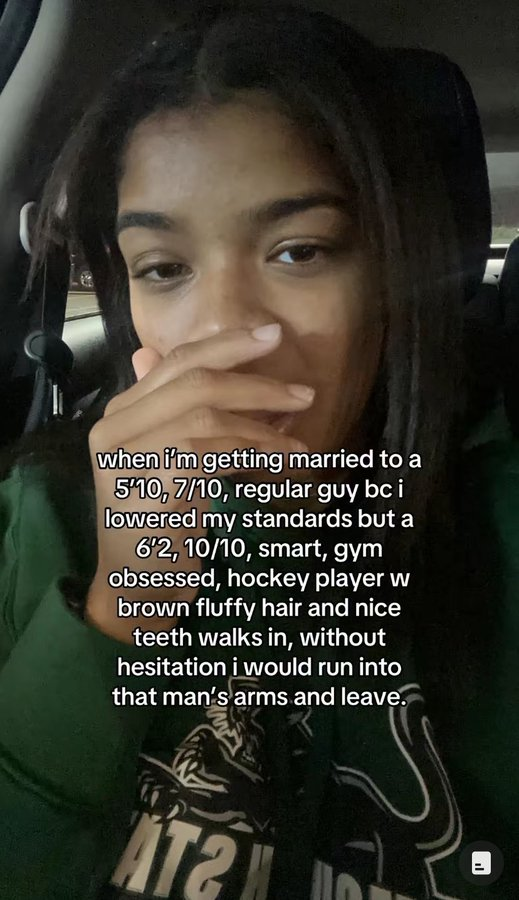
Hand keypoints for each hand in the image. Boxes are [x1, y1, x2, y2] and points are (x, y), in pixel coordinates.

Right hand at [85, 324, 313, 641]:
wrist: (137, 586)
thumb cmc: (160, 525)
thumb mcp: (174, 462)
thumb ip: (187, 414)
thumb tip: (229, 373)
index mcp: (120, 415)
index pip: (175, 362)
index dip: (226, 345)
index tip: (273, 336)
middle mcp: (115, 429)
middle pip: (192, 381)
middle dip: (255, 380)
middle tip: (302, 392)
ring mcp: (127, 458)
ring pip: (205, 413)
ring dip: (262, 420)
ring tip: (300, 435)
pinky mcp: (149, 487)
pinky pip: (211, 451)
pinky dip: (254, 450)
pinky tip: (284, 459)